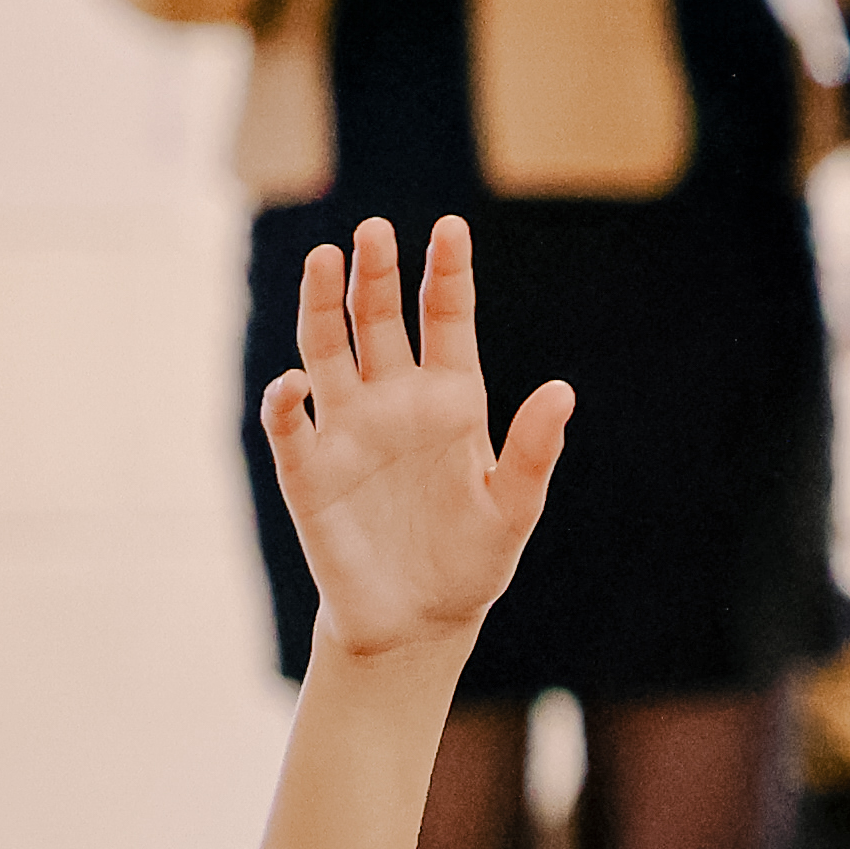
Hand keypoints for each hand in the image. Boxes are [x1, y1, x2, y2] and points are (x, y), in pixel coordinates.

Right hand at [253, 217, 573, 672]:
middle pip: (377, 320)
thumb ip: (533, 450)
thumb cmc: (472, 560)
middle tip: (374, 230)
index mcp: (451, 399)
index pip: (445, 320)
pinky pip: (289, 424)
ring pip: (325, 351)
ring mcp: (347, 429)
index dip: (446, 274)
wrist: (418, 621)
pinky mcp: (308, 469)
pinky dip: (286, 401)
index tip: (450, 227)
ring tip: (325, 260)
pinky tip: (294, 383)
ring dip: (322, 307)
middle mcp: (394, 401)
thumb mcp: (514, 507)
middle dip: (375, 275)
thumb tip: (563, 390)